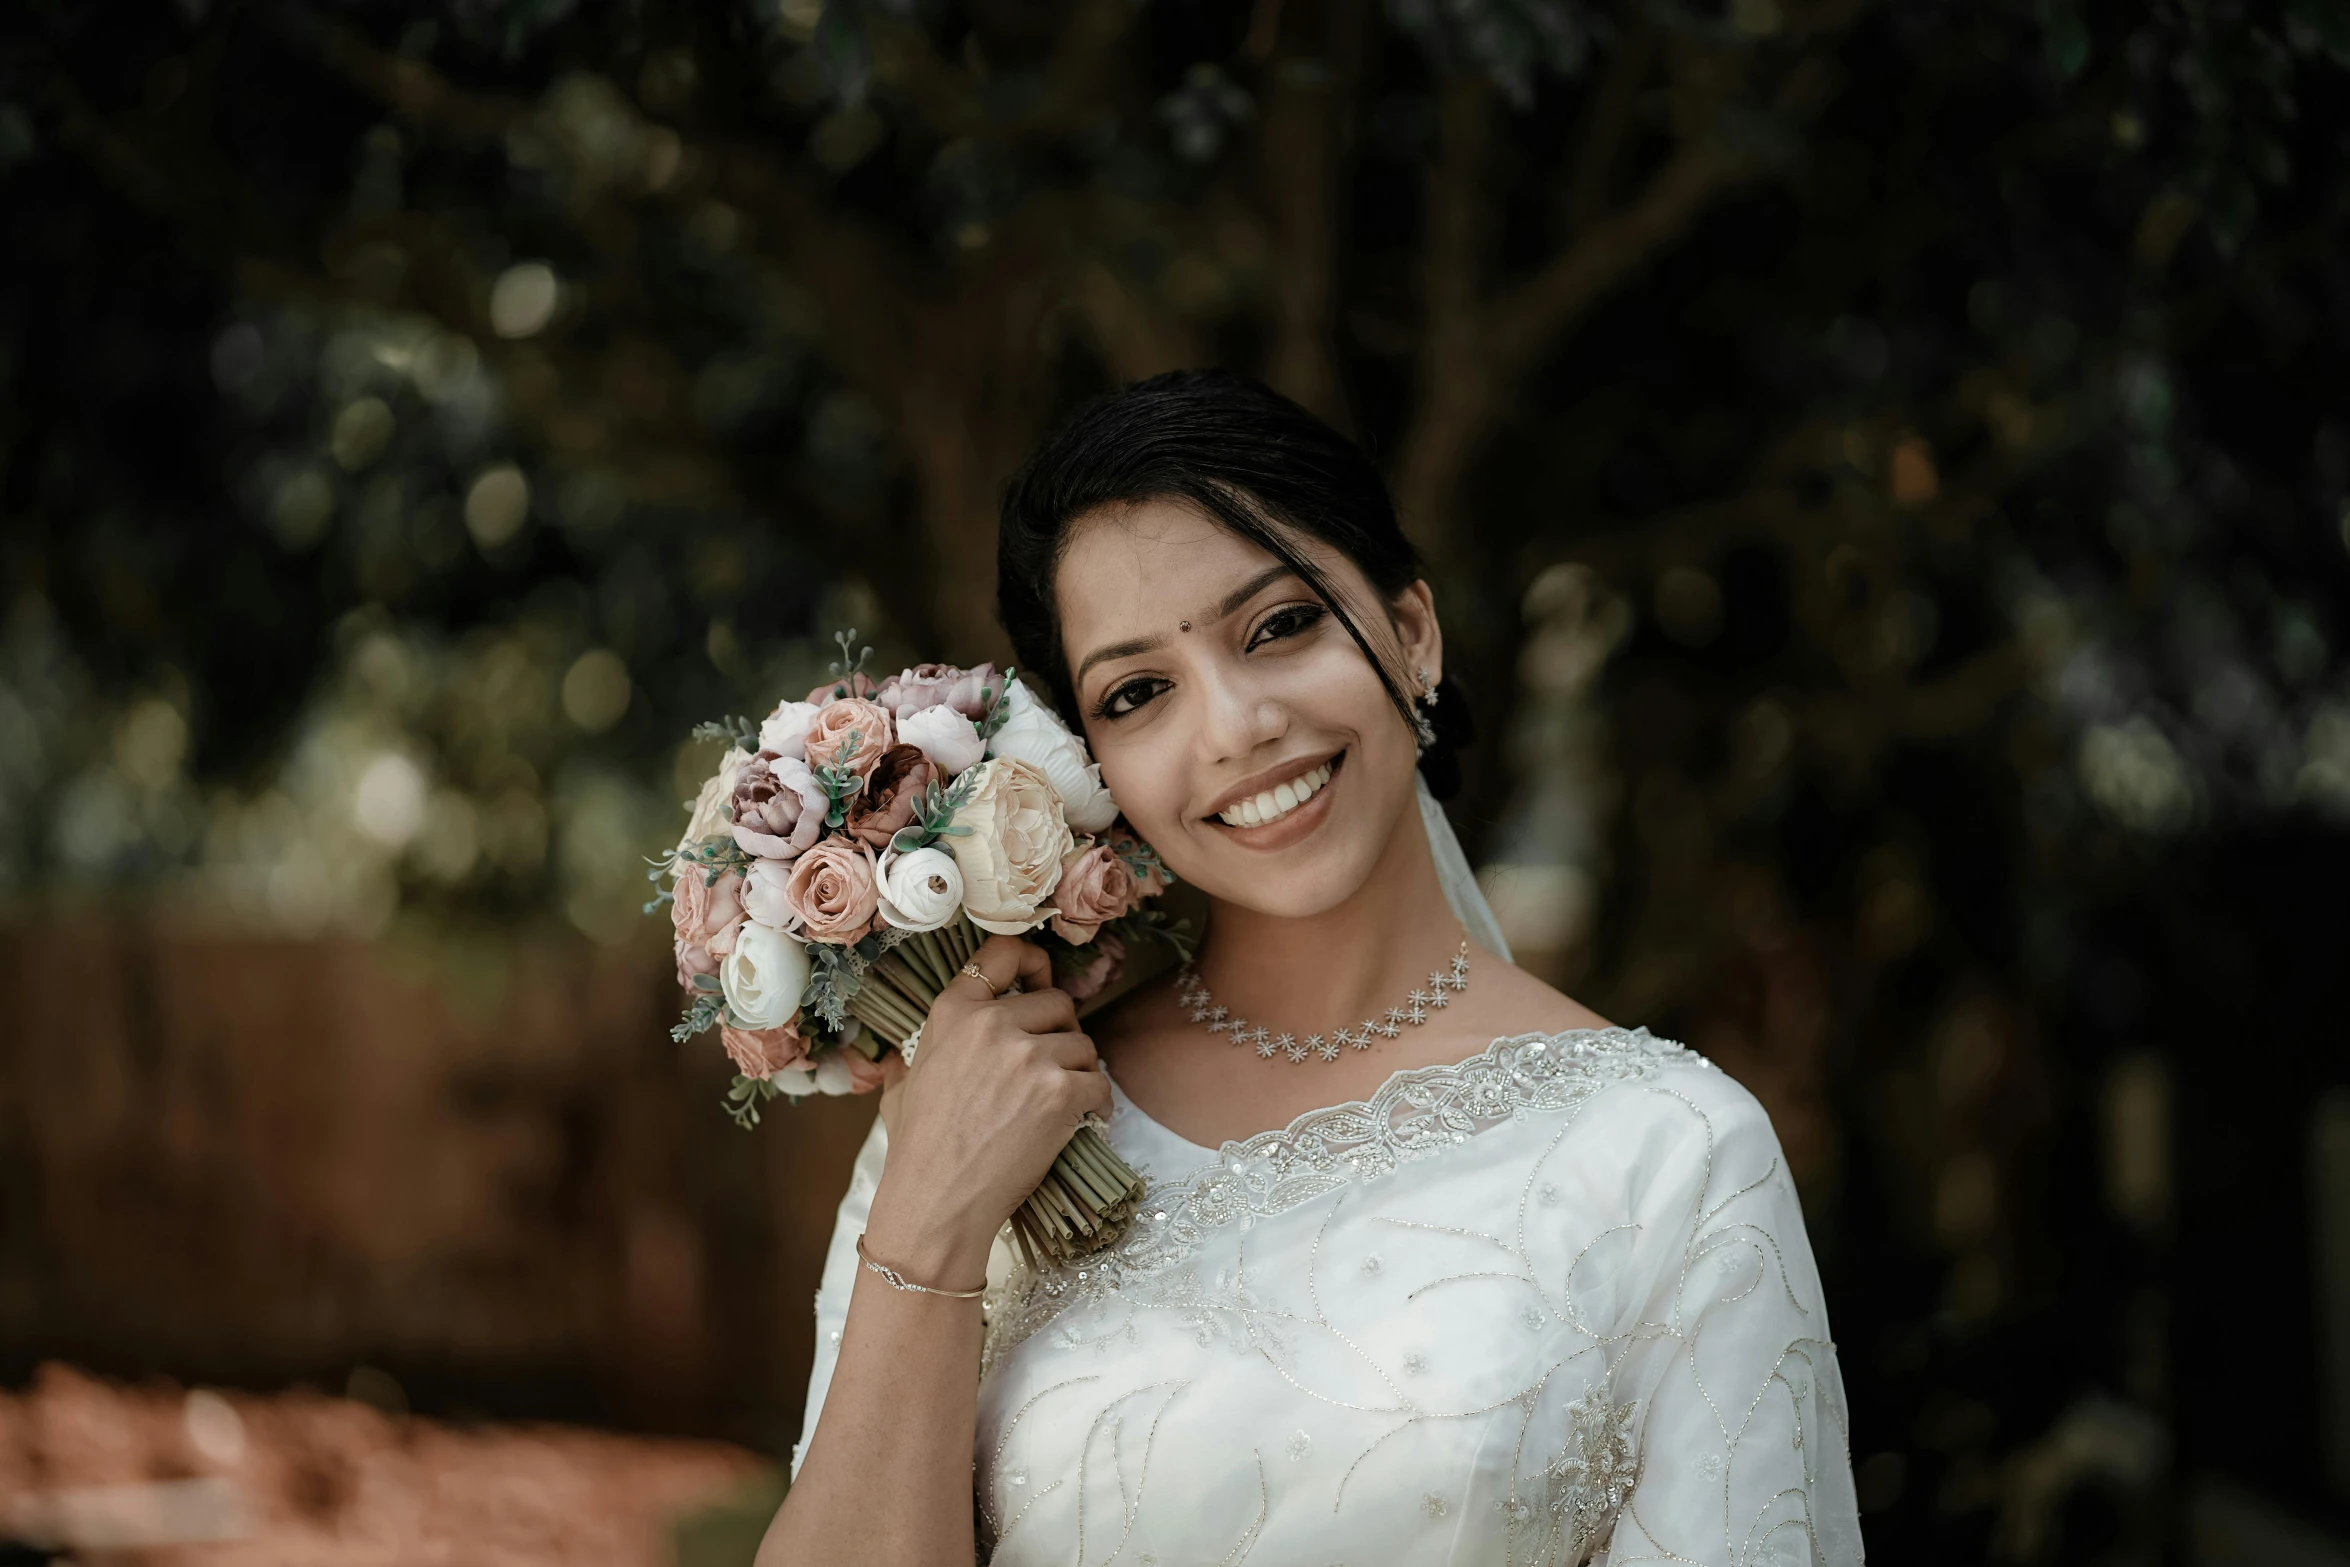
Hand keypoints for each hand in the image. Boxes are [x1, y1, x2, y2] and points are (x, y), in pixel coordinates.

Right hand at [863, 935, 1109, 1285]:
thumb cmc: (918, 1149)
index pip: (1003, 952)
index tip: (1041, 977)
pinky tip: (1079, 1121)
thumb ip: (926, 1048)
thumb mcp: (905, 1081)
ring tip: (1061, 1101)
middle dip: (1061, 1031)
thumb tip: (931, 1042)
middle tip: (1051, 1065)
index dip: (1032, 961)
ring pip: (1082, 1044)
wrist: (935, 1202)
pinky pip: (1098, 1082)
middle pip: (1057, 1001)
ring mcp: (1029, 1056)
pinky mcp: (1060, 1092)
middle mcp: (992, 1024)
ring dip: (1079, 1071)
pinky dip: (1096, 1104)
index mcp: (952, 1012)